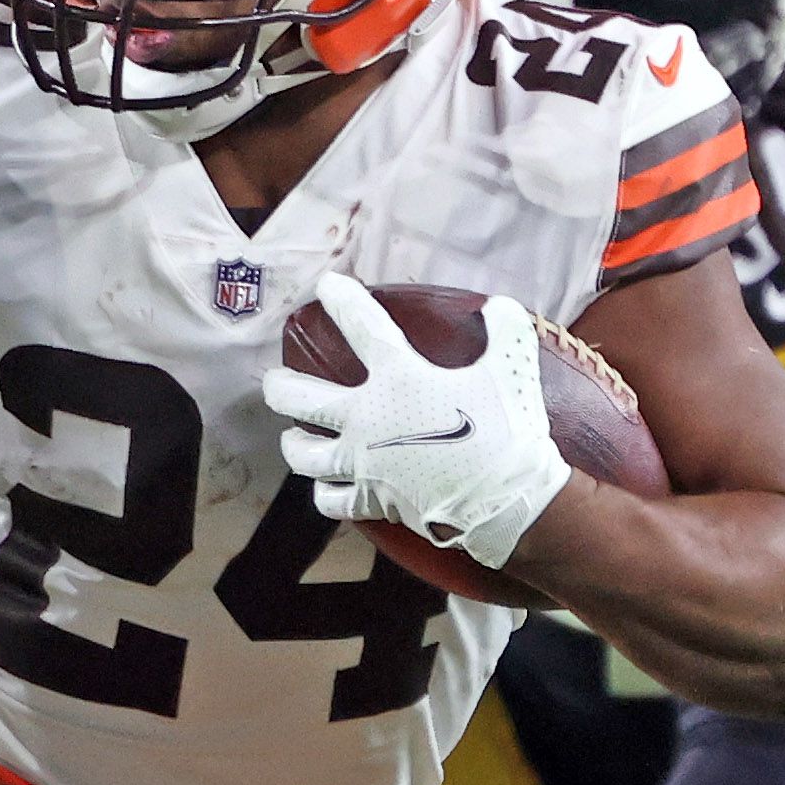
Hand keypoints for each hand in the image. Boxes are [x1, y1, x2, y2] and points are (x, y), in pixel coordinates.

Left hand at [264, 275, 573, 571]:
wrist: (502, 499)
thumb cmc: (506, 431)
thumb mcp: (512, 369)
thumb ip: (506, 330)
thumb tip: (498, 306)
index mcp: (398, 378)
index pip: (361, 326)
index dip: (342, 300)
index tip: (327, 285)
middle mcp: (366, 419)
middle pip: (300, 399)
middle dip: (279, 387)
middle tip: (273, 382)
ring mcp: (362, 462)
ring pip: (303, 455)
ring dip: (293, 444)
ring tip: (292, 437)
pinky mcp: (370, 499)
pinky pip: (330, 499)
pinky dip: (325, 492)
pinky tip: (325, 487)